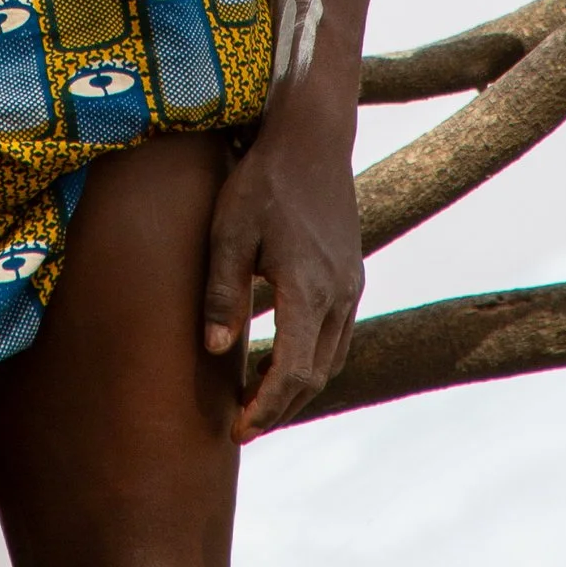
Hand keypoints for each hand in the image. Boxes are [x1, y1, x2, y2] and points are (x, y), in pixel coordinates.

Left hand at [201, 125, 362, 440]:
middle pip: (315, 376)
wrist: (313, 137)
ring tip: (259, 401)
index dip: (265, 408)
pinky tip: (283, 360)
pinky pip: (336, 335)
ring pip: (331, 360)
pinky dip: (311, 360)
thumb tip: (213, 350)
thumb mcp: (228, 232)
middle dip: (279, 408)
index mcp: (309, 290)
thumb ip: (221, 292)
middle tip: (242, 426)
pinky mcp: (352, 274)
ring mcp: (351, 285)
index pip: (293, 373)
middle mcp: (339, 295)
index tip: (238, 430)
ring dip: (298, 388)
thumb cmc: (262, 181)